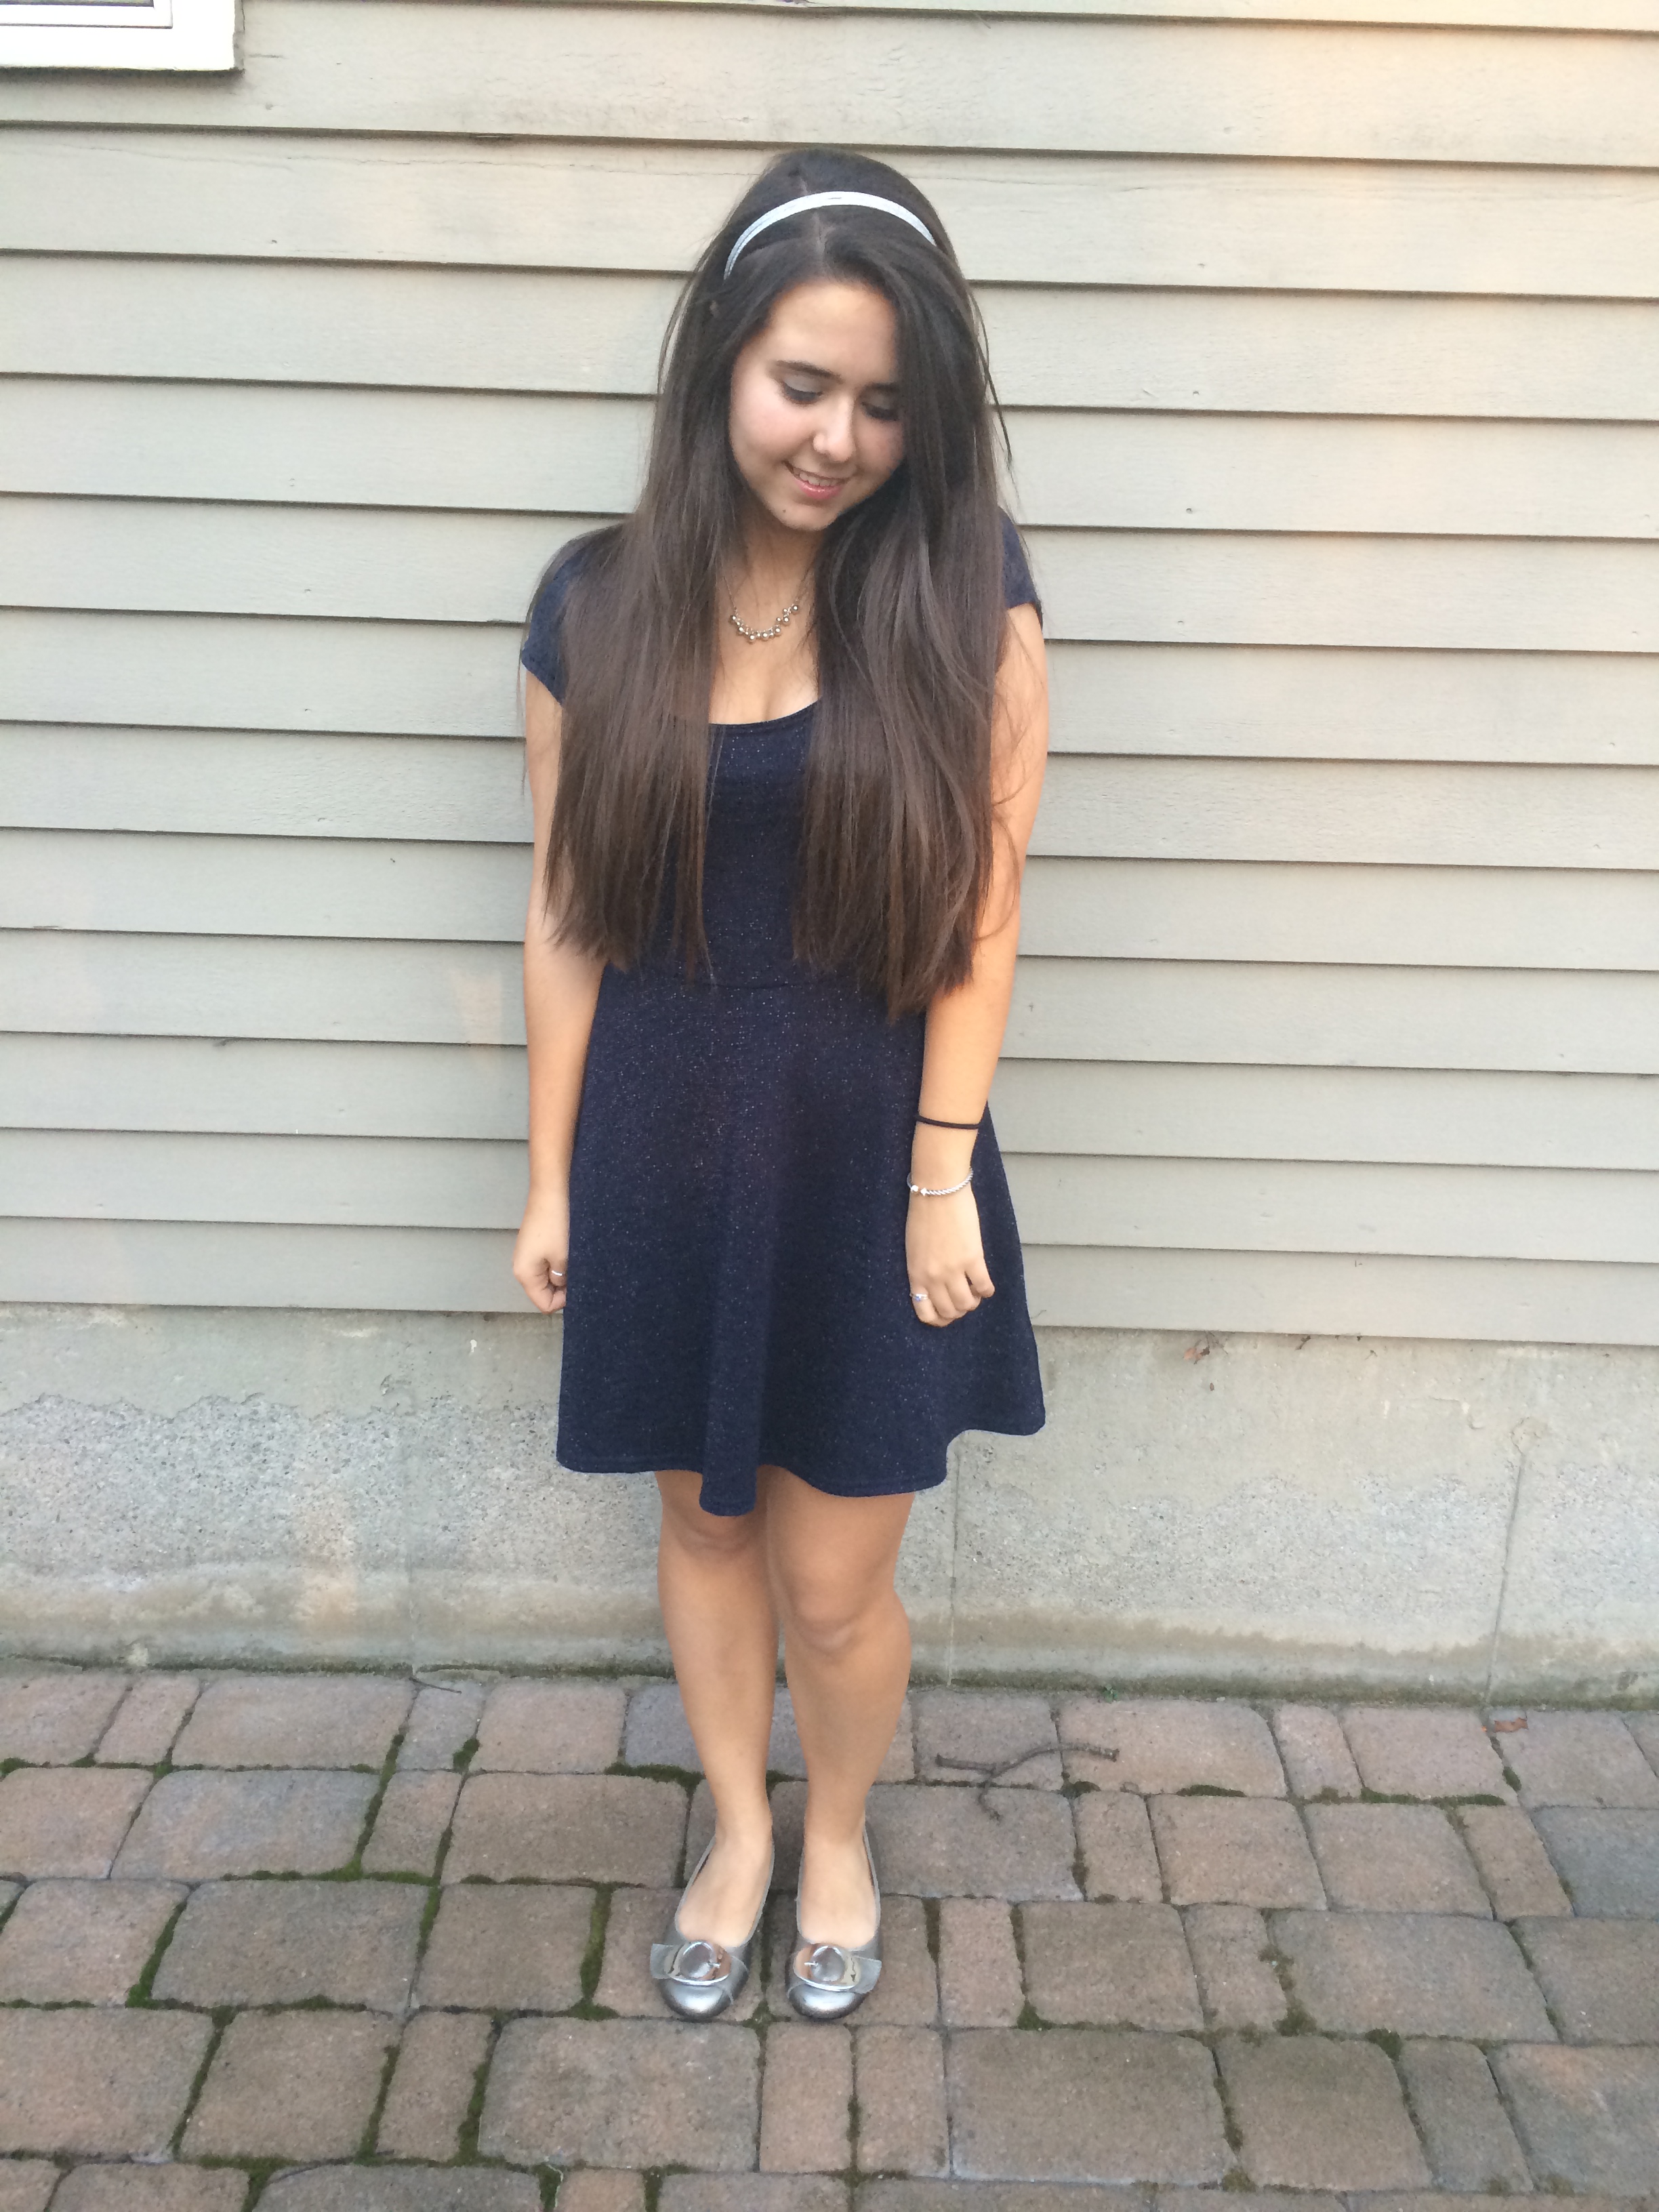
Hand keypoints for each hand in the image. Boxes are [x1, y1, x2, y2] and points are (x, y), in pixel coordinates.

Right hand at [512, 1188, 569, 1312]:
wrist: (550, 1191)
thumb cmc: (556, 1225)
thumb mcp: (563, 1257)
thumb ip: (563, 1280)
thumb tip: (563, 1287)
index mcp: (525, 1275)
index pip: (545, 1304)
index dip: (563, 1300)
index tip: (577, 1283)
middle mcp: (521, 1268)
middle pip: (544, 1292)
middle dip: (563, 1287)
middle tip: (579, 1271)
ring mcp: (527, 1256)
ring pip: (548, 1277)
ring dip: (562, 1273)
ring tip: (574, 1258)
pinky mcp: (535, 1245)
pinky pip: (548, 1264)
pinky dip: (559, 1262)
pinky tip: (568, 1250)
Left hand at [905, 1185, 993, 1326]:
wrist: (938, 1191)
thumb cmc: (922, 1214)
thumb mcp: (913, 1249)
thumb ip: (922, 1270)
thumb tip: (936, 1286)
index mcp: (915, 1275)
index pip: (925, 1313)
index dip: (939, 1319)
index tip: (948, 1313)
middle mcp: (933, 1277)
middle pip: (949, 1311)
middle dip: (958, 1311)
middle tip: (964, 1300)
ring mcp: (953, 1270)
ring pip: (967, 1304)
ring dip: (973, 1302)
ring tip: (975, 1293)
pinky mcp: (972, 1258)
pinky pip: (984, 1286)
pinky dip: (987, 1290)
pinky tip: (987, 1286)